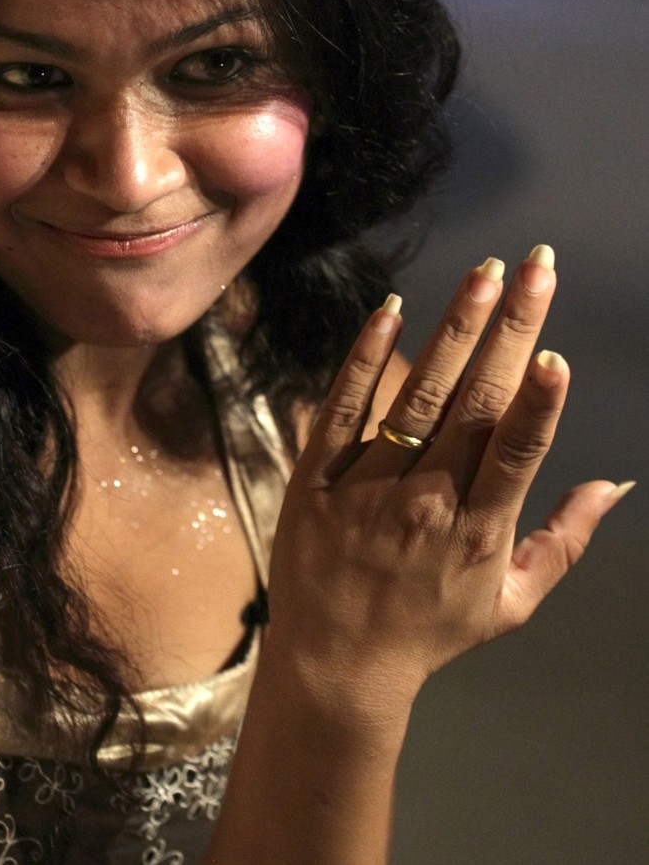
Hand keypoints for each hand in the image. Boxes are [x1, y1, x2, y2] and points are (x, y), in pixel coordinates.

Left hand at [265, 246, 628, 721]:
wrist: (334, 664)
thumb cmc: (431, 630)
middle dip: (509, 331)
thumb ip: (564, 541)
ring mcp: (365, 487)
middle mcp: (424, 502)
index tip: (554, 354)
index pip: (513, 453)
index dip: (537, 404)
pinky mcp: (317, 477)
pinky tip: (389, 310)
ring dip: (452, 330)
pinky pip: (341, 409)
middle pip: (473, 405)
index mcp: (477, 531)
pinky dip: (365, 359)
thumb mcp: (512, 603)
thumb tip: (616, 485)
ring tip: (482, 274)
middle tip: (536, 267)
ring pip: (415, 397)